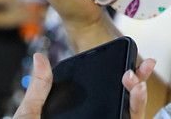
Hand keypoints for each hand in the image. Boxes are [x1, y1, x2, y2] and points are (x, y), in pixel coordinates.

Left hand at [13, 53, 155, 118]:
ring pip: (132, 111)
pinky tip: (134, 93)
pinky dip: (137, 107)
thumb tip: (40, 58)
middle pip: (121, 98)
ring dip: (139, 91)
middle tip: (141, 62)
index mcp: (76, 114)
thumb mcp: (30, 116)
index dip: (114, 73)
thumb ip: (39, 88)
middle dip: (137, 78)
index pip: (101, 89)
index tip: (123, 57)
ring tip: (133, 78)